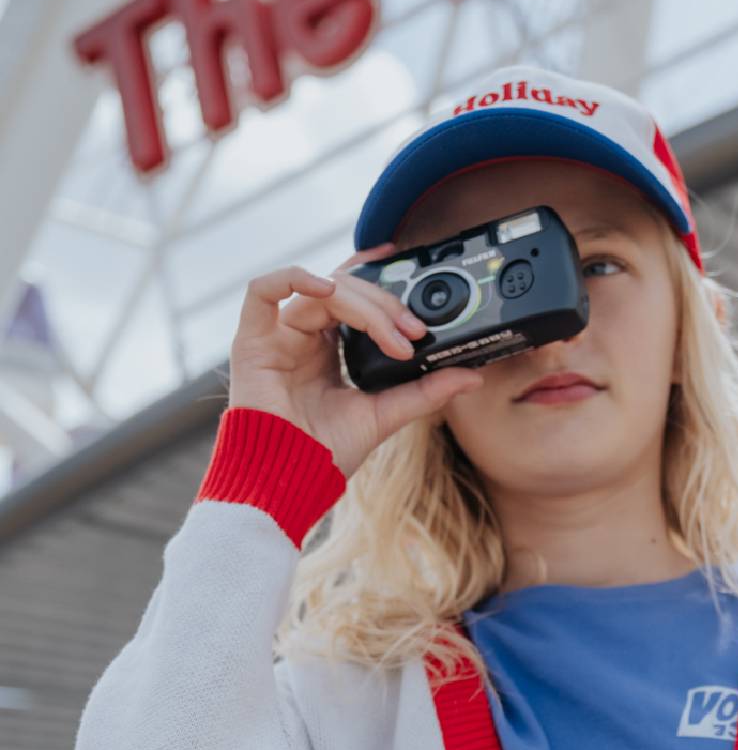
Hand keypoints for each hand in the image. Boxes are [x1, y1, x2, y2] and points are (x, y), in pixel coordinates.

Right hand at [227, 242, 485, 479]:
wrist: (291, 480)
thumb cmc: (326, 453)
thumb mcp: (386, 415)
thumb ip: (426, 392)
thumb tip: (472, 375)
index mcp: (329, 347)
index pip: (354, 296)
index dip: (378, 277)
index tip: (411, 269)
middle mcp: (302, 335)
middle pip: (345, 291)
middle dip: (386, 305)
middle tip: (415, 332)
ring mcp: (276, 335)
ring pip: (320, 291)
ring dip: (363, 305)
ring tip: (393, 334)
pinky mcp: (252, 340)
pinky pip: (262, 290)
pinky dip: (293, 279)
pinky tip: (326, 289)